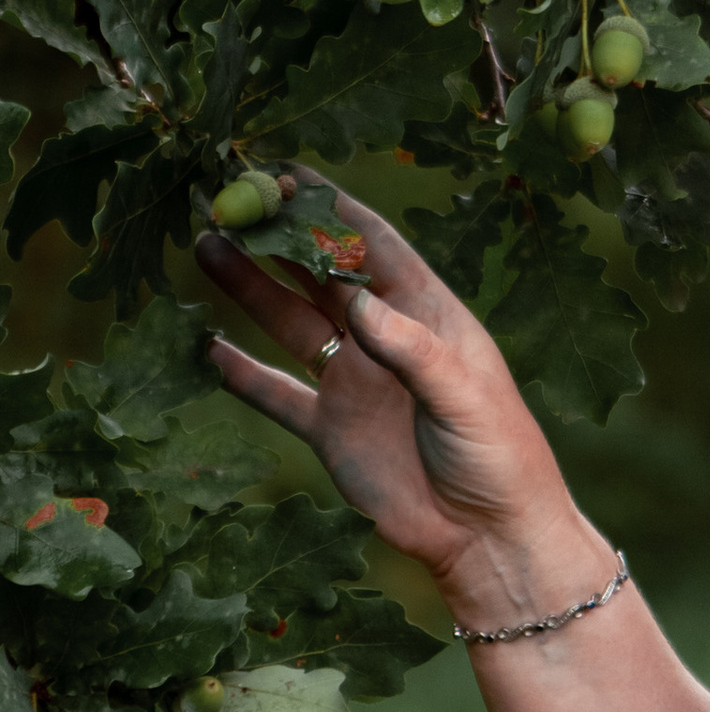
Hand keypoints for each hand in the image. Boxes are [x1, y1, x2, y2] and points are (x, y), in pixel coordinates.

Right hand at [196, 174, 584, 621]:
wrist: (489, 537)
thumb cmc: (499, 458)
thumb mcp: (465, 397)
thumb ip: (412, 349)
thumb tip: (357, 299)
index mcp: (428, 317)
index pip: (374, 246)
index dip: (332, 209)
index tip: (286, 174)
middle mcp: (385, 340)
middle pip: (322, 274)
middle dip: (278, 236)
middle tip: (229, 199)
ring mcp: (354, 382)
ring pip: (291, 321)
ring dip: (250, 286)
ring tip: (208, 245)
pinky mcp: (331, 430)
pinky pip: (277, 394)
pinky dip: (242, 373)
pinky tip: (207, 345)